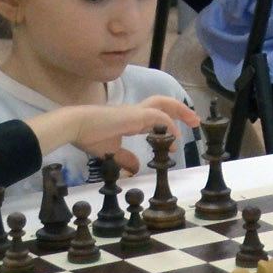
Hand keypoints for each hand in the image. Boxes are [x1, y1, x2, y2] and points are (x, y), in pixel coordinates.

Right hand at [64, 93, 197, 159]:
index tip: (173, 144)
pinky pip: (159, 117)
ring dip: (181, 111)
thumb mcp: (111, 152)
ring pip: (164, 104)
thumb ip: (124, 158)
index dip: (166, 130)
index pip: (154, 119)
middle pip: (163, 104)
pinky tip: (175, 136)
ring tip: (194, 121)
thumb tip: (135, 168)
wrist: (77, 126)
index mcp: (130, 120)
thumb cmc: (90, 136)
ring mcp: (136, 111)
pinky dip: (169, 125)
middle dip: (180, 111)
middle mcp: (136, 112)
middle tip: (195, 122)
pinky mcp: (136, 114)